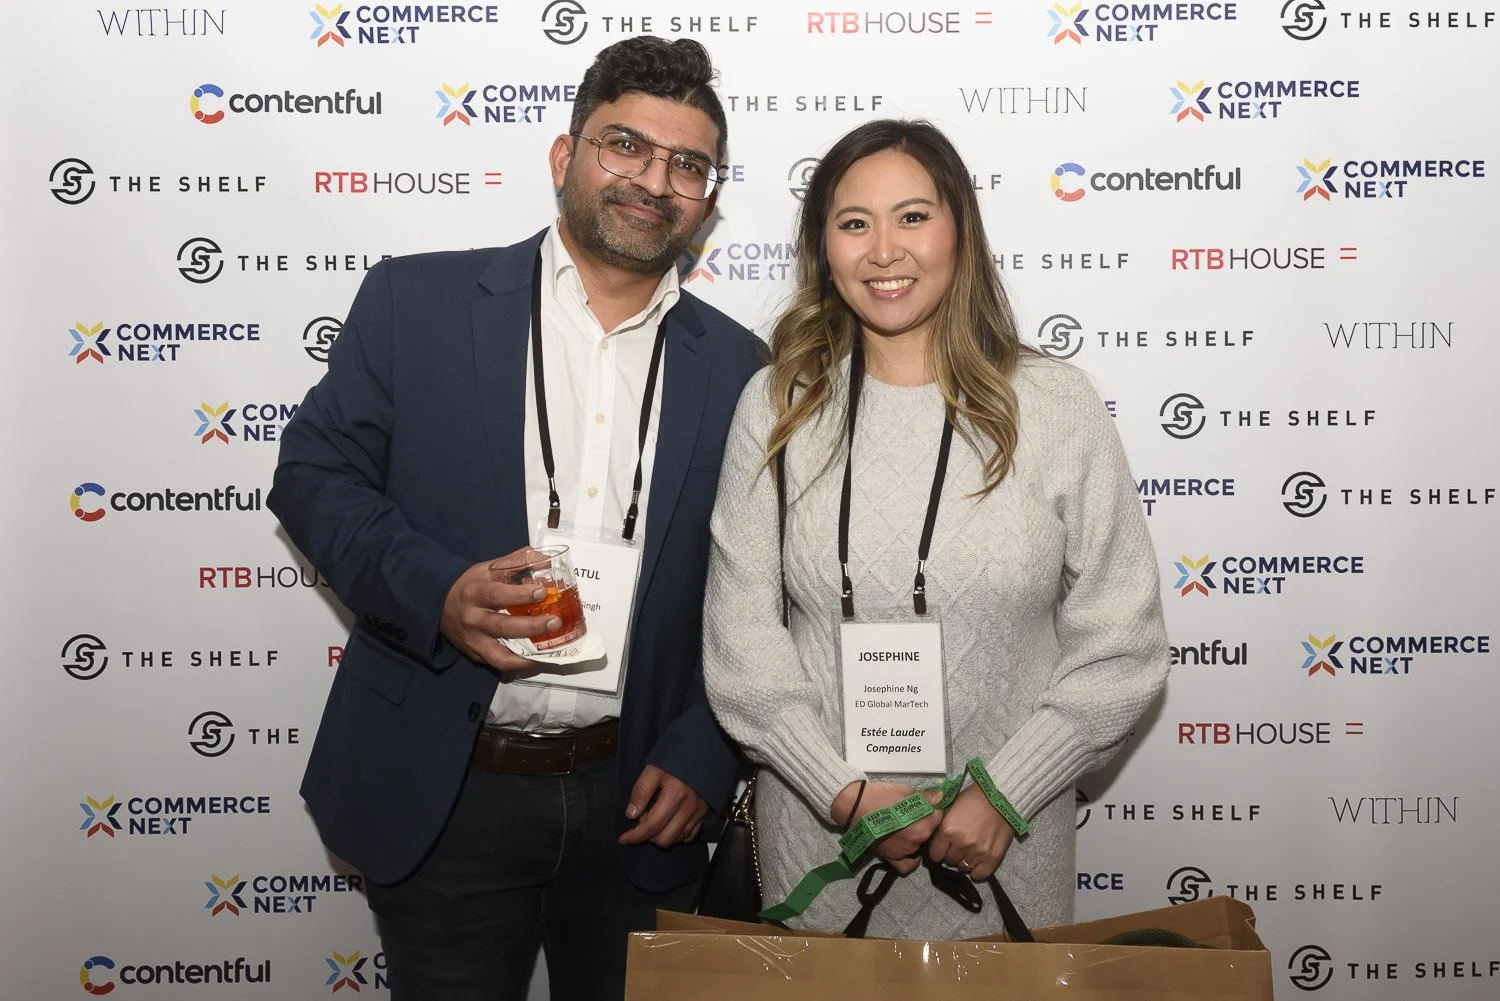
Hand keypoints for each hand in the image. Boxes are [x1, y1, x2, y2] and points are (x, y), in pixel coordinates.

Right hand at [439, 550, 562, 671]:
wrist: (438, 604)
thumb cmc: (470, 585)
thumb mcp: (486, 568)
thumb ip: (514, 562)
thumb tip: (544, 559)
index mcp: (474, 593)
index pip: (497, 595)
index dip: (520, 595)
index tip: (542, 592)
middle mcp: (472, 619)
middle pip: (502, 627)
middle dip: (531, 627)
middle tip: (555, 622)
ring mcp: (473, 640)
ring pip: (500, 655)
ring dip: (526, 656)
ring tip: (549, 650)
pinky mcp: (475, 655)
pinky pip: (498, 664)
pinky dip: (518, 664)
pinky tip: (536, 658)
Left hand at [619, 765, 708, 848]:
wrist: (702, 751)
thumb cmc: (676, 758)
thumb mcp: (653, 769)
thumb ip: (641, 791)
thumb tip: (631, 814)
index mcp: (675, 796)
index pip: (652, 825)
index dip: (636, 836)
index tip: (623, 839)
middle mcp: (689, 808)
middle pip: (665, 838)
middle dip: (648, 837)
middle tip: (642, 820)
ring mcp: (699, 812)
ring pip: (678, 839)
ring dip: (662, 836)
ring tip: (655, 820)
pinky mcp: (705, 813)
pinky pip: (691, 835)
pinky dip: (677, 835)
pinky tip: (669, 825)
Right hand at [830, 782, 944, 874]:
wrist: (855, 807)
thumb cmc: (881, 796)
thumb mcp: (905, 791)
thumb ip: (925, 797)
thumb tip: (940, 796)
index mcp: (922, 825)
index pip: (939, 817)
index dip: (935, 808)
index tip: (929, 804)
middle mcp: (916, 841)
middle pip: (930, 832)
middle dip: (927, 822)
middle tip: (918, 814)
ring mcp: (904, 852)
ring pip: (920, 846)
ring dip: (918, 837)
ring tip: (908, 827)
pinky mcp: (892, 858)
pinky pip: (907, 865)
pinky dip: (911, 860)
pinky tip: (911, 851)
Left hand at [927, 785, 1013, 881]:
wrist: (1000, 797)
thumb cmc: (973, 799)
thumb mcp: (951, 807)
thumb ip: (942, 825)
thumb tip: (934, 838)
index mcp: (948, 830)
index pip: (935, 855)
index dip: (938, 850)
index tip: (942, 847)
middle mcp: (961, 844)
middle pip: (949, 861)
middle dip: (951, 854)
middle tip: (958, 846)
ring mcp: (978, 852)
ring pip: (963, 868)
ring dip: (964, 860)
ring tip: (969, 851)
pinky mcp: (993, 858)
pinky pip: (979, 875)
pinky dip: (976, 871)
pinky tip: (977, 862)